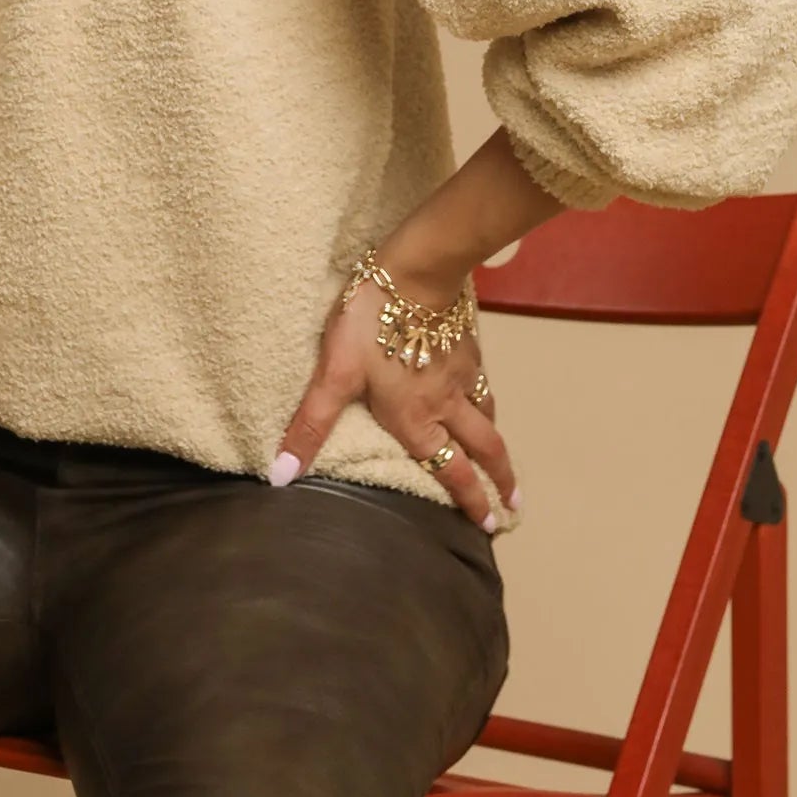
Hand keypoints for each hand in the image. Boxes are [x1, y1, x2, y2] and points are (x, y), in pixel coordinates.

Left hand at [271, 253, 518, 530]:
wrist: (414, 272)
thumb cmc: (370, 324)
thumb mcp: (333, 375)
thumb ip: (310, 424)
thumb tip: (282, 475)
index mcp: (416, 418)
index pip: (450, 469)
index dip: (469, 499)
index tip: (488, 524)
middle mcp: (446, 403)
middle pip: (485, 448)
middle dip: (500, 480)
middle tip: (514, 506)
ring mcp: (462, 373)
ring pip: (487, 415)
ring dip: (496, 442)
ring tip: (500, 458)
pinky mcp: (467, 345)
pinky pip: (483, 383)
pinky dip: (488, 401)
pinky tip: (482, 393)